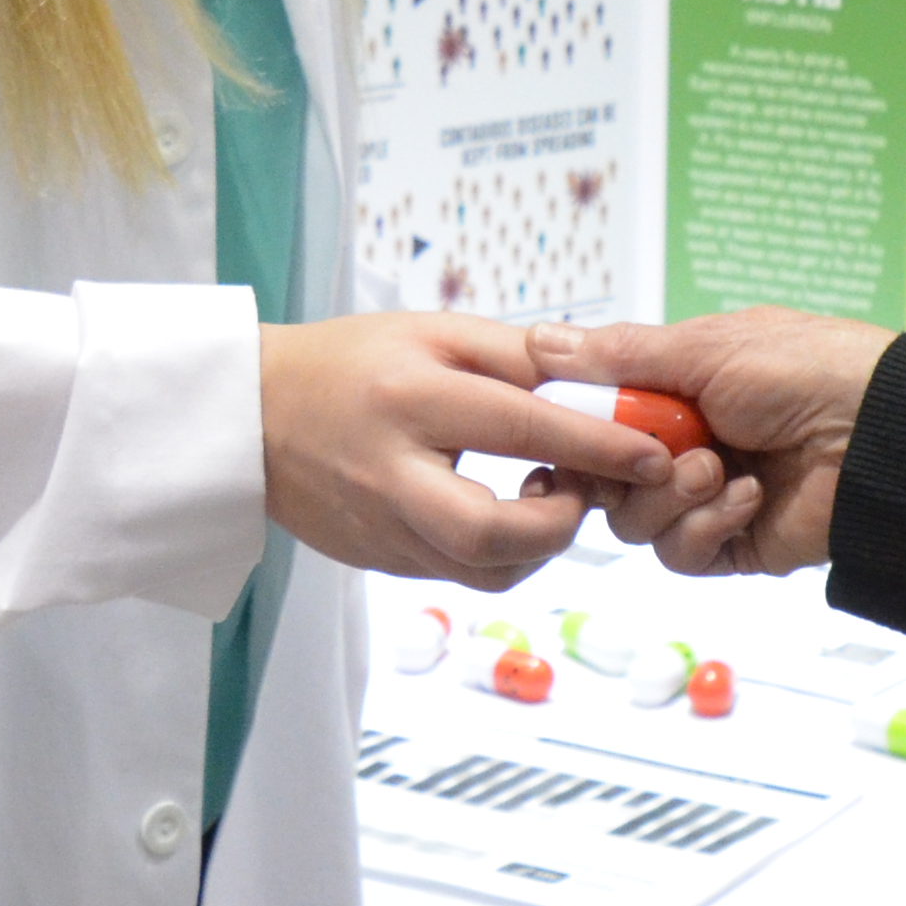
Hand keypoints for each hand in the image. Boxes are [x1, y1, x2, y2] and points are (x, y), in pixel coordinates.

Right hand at [260, 313, 666, 588]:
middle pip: (491, 532)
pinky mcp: (379, 561)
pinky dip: (500, 553)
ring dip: (535, 545)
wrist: (250, 415)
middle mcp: (393, 474)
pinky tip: (507, 513)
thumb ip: (514, 354)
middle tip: (585, 492)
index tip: (654, 451)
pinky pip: (457, 574)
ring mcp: (382, 529)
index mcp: (411, 401)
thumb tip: (597, 375)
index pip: (521, 428)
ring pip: (481, 570)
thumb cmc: (347, 361)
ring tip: (545, 496)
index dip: (597, 445)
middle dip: (559, 524)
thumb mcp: (430, 330)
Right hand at [524, 306, 882, 575]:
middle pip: (603, 475)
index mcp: (679, 387)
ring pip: (633, 521)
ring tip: (717, 468)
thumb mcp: (707, 347)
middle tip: (650, 450)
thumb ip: (621, 356)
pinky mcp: (733, 544)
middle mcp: (686, 442)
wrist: (886, 435)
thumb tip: (539, 340)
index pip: (598, 413)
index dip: (575, 425)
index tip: (557, 429)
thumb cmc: (806, 370)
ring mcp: (708, 496)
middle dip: (619, 465)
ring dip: (669, 495)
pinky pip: (681, 553)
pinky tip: (747, 496)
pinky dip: (705, 526)